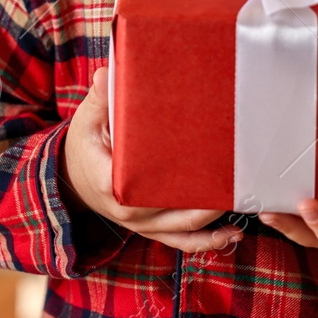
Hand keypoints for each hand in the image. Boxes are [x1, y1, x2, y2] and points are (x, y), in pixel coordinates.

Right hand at [60, 67, 241, 253]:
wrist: (73, 178)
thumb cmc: (84, 146)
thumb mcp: (85, 120)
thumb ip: (99, 99)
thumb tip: (106, 74)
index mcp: (113, 183)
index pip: (148, 186)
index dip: (180, 180)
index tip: (208, 162)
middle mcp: (129, 211)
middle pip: (175, 212)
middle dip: (209, 200)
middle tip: (240, 180)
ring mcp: (141, 224)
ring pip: (183, 231)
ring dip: (216, 223)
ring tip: (244, 204)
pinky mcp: (150, 229)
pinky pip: (180, 242)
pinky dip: (206, 242)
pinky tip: (232, 235)